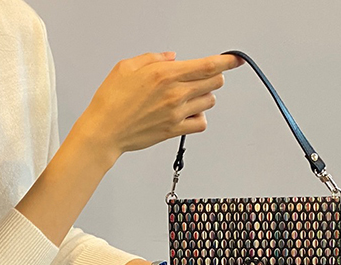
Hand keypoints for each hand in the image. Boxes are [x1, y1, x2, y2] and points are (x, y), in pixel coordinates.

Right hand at [74, 51, 243, 163]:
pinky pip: (201, 124)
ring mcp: (177, 114)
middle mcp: (175, 94)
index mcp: (165, 74)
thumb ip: (154, 58)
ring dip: (204, 97)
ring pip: (210, 102)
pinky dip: (199, 118)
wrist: (105, 130)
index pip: (208, 65)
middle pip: (214, 82)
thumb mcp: (127, 67)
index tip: (236, 60)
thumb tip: (172, 58)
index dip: (227, 61)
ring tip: (187, 97)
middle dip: (211, 77)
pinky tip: (187, 114)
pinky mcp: (174, 130)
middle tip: (200, 78)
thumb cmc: (111, 101)